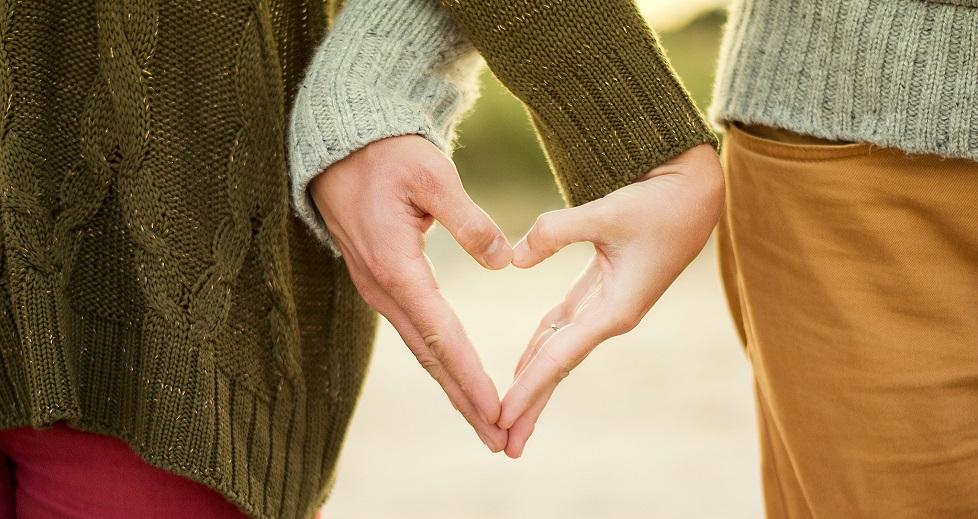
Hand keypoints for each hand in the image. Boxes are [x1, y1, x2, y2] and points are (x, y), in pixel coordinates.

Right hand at [308, 135, 512, 451]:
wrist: (339, 147)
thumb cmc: (387, 155)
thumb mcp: (432, 175)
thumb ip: (469, 220)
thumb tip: (503, 261)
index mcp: (396, 266)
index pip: (441, 334)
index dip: (470, 376)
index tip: (497, 410)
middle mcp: (383, 288)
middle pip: (430, 357)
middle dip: (465, 401)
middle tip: (498, 440)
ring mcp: (378, 289)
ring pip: (422, 350)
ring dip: (453, 388)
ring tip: (485, 422)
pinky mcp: (382, 283)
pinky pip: (415, 332)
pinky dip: (440, 362)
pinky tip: (457, 378)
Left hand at [499, 143, 724, 457]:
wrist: (695, 193)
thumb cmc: (659, 203)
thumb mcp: (608, 212)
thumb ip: (556, 232)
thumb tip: (513, 259)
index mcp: (616, 310)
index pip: (560, 357)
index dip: (528, 388)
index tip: (500, 417)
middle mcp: (610, 317)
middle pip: (558, 368)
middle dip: (531, 406)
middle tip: (502, 444)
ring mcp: (607, 307)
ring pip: (559, 351)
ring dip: (534, 383)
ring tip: (508, 416)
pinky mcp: (602, 291)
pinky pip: (563, 328)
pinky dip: (541, 347)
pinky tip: (523, 365)